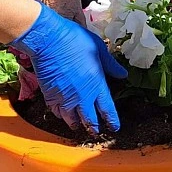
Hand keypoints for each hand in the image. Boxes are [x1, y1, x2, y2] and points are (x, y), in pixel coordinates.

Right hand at [11, 3, 126, 132]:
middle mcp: (82, 96)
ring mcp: (65, 98)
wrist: (48, 39)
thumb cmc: (75, 40)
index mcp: (97, 85)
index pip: (107, 109)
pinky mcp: (50, 96)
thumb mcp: (99, 49)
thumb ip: (110, 65)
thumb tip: (123, 74)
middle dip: (94, 128)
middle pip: (90, 120)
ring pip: (72, 120)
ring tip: (78, 124)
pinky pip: (57, 112)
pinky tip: (62, 112)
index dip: (112, 120)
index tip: (114, 127)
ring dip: (77, 123)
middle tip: (96, 131)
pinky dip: (61, 114)